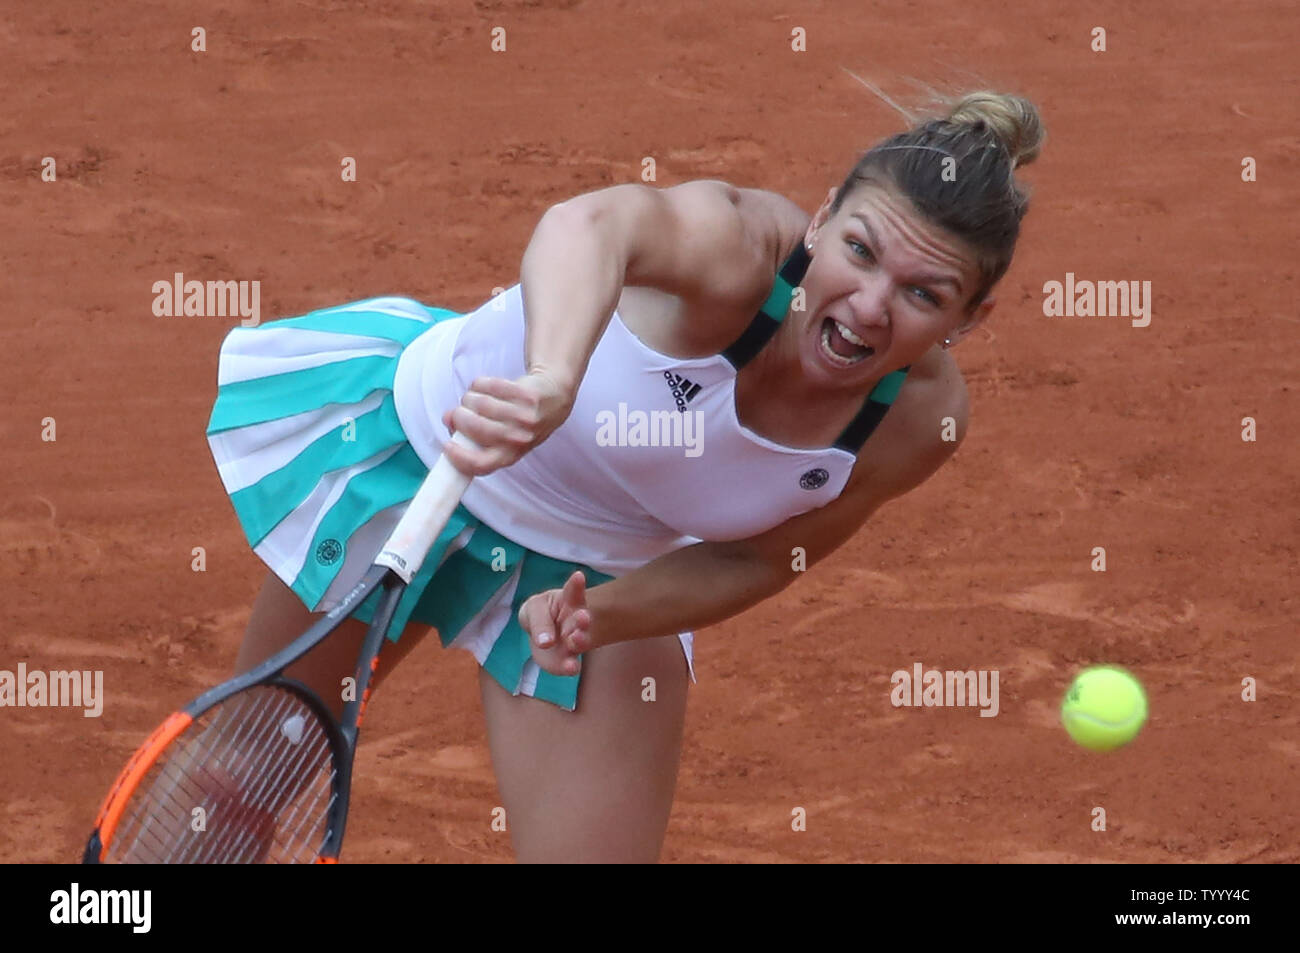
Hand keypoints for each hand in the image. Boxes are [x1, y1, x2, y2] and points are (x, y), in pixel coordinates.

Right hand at [441, 368, 573, 475]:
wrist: (552, 399)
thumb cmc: (516, 421)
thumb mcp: (497, 436)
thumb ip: (469, 433)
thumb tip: (448, 418)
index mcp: (509, 456)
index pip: (481, 464)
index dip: (459, 457)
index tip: (447, 445)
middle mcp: (519, 440)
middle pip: (476, 428)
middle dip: (460, 417)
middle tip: (458, 412)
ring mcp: (526, 418)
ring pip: (481, 404)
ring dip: (470, 398)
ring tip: (473, 398)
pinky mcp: (528, 395)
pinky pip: (491, 385)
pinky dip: (482, 383)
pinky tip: (485, 386)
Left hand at [517, 571, 593, 676]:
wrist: (544, 635)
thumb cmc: (540, 614)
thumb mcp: (535, 609)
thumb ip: (540, 621)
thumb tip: (545, 642)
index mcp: (569, 601)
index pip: (574, 591)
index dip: (576, 584)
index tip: (578, 576)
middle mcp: (576, 621)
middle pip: (582, 619)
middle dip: (583, 619)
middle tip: (583, 617)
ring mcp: (574, 641)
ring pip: (580, 642)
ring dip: (580, 640)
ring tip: (576, 640)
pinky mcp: (567, 660)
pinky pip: (570, 664)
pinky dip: (571, 666)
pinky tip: (572, 667)